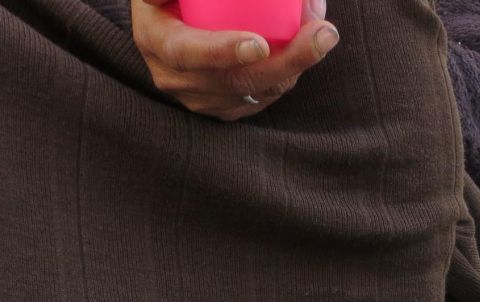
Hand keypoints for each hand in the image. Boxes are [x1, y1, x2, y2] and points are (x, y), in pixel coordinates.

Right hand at [131, 0, 339, 120]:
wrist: (174, 16)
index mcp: (156, 40)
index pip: (188, 53)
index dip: (223, 53)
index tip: (261, 45)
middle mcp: (175, 77)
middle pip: (236, 82)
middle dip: (286, 62)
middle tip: (322, 34)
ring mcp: (201, 98)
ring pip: (257, 92)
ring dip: (296, 66)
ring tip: (324, 34)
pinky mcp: (224, 107)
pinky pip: (263, 96)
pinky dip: (289, 73)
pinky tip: (311, 48)